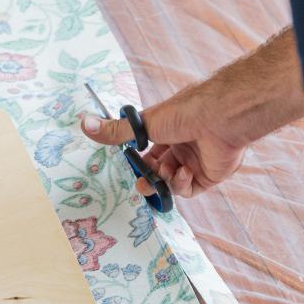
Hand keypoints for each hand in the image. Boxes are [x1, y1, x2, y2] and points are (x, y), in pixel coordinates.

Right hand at [80, 85, 248, 198]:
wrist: (220, 118)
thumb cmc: (185, 113)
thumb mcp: (145, 123)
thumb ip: (115, 131)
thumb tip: (83, 123)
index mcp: (168, 130)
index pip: (148, 152)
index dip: (139, 162)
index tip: (133, 164)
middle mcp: (182, 146)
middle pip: (158, 171)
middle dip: (148, 177)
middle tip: (144, 180)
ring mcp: (196, 161)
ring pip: (171, 182)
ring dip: (165, 179)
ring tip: (167, 170)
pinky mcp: (209, 176)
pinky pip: (189, 190)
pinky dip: (182, 184)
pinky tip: (184, 172)